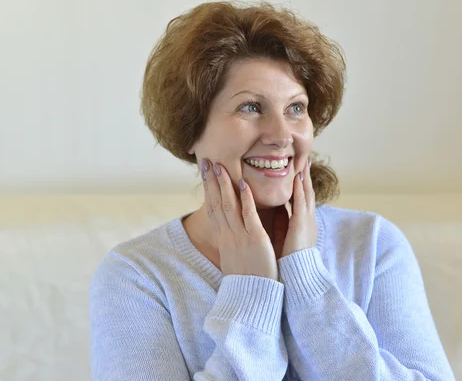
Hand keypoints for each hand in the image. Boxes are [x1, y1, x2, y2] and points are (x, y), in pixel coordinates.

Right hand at [202, 158, 278, 280]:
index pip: (214, 210)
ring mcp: (240, 237)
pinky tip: (242, 184)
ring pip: (229, 206)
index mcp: (225, 239)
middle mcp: (229, 236)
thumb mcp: (234, 259)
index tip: (206, 175)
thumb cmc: (247, 280)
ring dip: (224, 185)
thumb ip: (234, 244)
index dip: (209, 192)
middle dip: (212, 182)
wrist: (252, 298)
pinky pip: (248, 216)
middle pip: (217, 204)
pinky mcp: (255, 240)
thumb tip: (231, 236)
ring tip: (220, 166)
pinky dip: (245, 199)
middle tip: (207, 162)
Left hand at [274, 156, 316, 258]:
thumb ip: (281, 223)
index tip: (298, 169)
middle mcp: (307, 220)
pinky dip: (299, 190)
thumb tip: (276, 210)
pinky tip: (298, 178)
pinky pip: (300, 204)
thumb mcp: (284, 237)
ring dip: (304, 177)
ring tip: (303, 161)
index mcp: (302, 224)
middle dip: (305, 175)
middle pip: (306, 193)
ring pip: (306, 195)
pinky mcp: (302, 226)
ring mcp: (306, 222)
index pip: (301, 199)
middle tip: (305, 158)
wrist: (295, 277)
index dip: (300, 184)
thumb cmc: (287, 260)